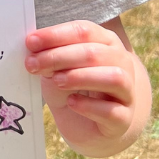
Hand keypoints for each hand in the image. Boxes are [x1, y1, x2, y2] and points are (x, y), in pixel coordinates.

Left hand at [25, 18, 148, 156]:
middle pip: (95, 53)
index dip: (56, 34)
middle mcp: (122, 64)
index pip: (85, 31)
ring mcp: (127, 92)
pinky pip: (113, 111)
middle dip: (59, 56)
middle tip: (33, 64)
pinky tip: (72, 103)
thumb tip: (32, 47)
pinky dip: (90, 106)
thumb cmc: (72, 91)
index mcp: (106, 43)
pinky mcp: (124, 119)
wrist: (88, 128)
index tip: (31, 42)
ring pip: (114, 78)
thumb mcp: (56, 71)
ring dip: (81, 77)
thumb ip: (49, 59)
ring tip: (56, 80)